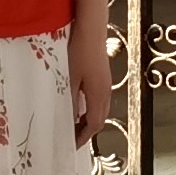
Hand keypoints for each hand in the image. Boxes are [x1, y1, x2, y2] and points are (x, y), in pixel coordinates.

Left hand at [70, 18, 113, 148]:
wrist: (91, 28)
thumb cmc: (79, 51)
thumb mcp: (70, 78)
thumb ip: (70, 101)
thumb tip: (68, 120)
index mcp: (98, 95)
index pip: (93, 125)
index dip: (82, 137)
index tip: (71, 145)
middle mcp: (106, 92)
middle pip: (99, 120)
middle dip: (86, 131)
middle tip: (71, 138)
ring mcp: (106, 83)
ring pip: (100, 110)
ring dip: (88, 120)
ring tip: (73, 124)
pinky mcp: (104, 76)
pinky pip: (99, 100)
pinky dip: (90, 109)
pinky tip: (78, 104)